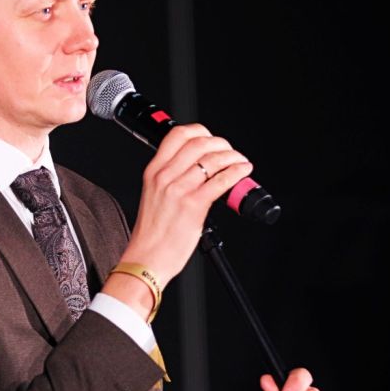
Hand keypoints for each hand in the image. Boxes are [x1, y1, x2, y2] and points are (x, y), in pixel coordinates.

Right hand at [101, 124, 251, 316]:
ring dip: (233, 157)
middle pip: (199, 142)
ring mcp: (178, 190)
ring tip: (241, 162)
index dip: (200, 131)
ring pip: (212, 159)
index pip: (177, 135)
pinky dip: (237, 172)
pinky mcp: (193, 205)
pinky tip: (243, 172)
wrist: (146, 259)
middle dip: (221, 144)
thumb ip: (171, 180)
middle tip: (230, 153)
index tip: (211, 139)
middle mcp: (164, 177)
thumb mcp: (154, 196)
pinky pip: (221, 180)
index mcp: (153, 172)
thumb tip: (199, 171)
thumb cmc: (151, 234)